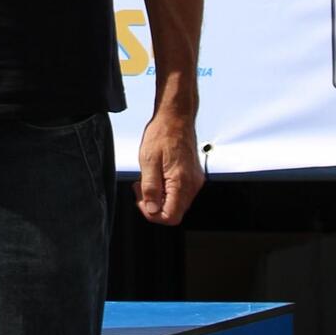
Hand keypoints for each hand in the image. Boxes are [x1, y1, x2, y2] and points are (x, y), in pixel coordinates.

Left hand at [135, 108, 204, 226]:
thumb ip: (150, 189)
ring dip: (160, 197)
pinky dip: (167, 189)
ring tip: (148, 179)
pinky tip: (158, 176)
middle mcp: (192, 184)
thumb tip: (151, 210)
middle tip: (141, 187)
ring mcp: (195, 180)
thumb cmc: (162, 134)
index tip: (142, 200)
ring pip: (177, 203)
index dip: (152, 214)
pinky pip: (180, 192)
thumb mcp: (148, 161)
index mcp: (181, 183)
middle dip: (154, 205)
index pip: (171, 217)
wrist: (176, 117)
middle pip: (174, 212)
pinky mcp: (193, 175)